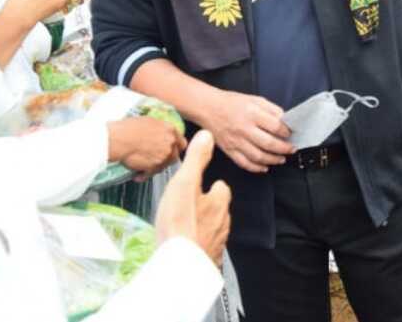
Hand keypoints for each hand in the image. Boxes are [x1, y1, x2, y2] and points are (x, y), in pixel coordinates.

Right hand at [108, 116, 186, 179]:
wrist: (119, 139)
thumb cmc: (129, 127)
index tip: (169, 149)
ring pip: (164, 165)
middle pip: (175, 155)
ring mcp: (164, 155)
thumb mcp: (148, 120)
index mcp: (170, 129)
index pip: (181, 142)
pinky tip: (137, 176)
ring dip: (156, 167)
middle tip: (156, 159)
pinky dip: (145, 175)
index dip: (175, 147)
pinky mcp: (155, 166)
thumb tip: (159, 131)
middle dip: (167, 158)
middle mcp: (170, 142)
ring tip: (143, 168)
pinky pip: (152, 173)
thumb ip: (159, 128)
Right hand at [155, 130, 231, 264]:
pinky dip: (197, 245)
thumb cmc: (181, 224)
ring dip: (202, 226)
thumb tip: (207, 136)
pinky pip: (204, 249)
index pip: (222, 187)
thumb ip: (197, 159)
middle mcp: (222, 222)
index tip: (203, 183)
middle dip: (208, 206)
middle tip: (192, 205)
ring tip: (187, 225)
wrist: (179, 265)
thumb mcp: (185, 183)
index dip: (213, 184)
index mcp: (218, 201)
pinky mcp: (206, 260)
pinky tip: (185, 245)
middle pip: (218, 209)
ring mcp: (215, 242)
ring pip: (213, 229)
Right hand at [205, 91, 295, 172]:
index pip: (275, 126)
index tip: (291, 133)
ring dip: (273, 160)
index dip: (286, 132)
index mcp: (252, 113)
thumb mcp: (254, 99)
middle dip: (284, 148)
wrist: (208, 108)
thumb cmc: (231, 102)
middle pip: (268, 143)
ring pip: (258, 156)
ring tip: (281, 159)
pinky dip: (256, 168)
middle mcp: (244, 128)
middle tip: (292, 149)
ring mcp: (235, 141)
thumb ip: (271, 109)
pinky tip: (264, 167)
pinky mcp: (228, 150)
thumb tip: (285, 120)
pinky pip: (244, 163)